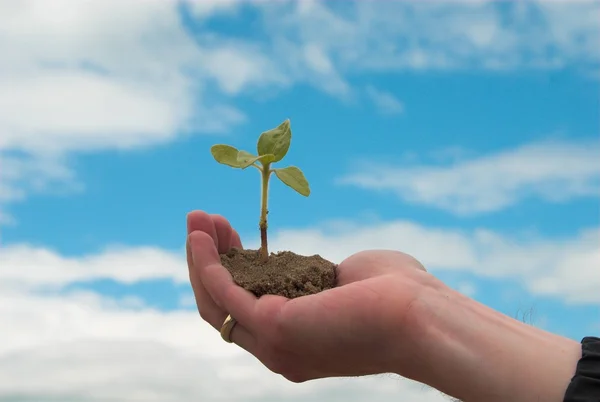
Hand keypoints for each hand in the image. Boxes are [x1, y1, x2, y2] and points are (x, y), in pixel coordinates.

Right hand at [186, 210, 441, 382]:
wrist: (422, 314)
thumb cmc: (397, 292)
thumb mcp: (346, 280)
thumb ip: (323, 277)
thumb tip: (324, 271)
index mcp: (297, 338)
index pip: (247, 305)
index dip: (232, 266)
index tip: (229, 231)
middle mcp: (279, 349)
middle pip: (223, 303)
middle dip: (208, 258)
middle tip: (200, 220)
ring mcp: (274, 344)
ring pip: (215, 301)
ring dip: (200, 258)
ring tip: (195, 219)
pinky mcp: (273, 328)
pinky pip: (224, 294)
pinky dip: (207, 264)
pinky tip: (201, 236)